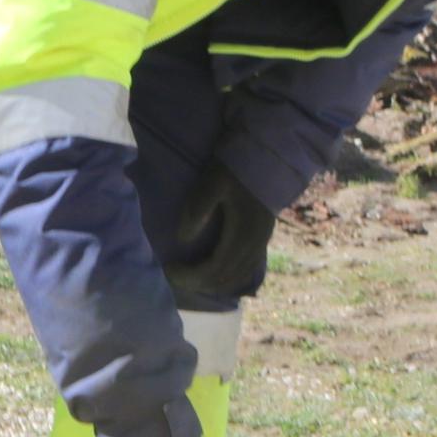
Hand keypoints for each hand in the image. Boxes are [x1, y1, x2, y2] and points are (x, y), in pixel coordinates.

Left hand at [160, 165, 277, 302]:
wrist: (269, 154)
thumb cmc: (236, 165)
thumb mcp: (212, 181)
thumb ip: (197, 209)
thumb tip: (183, 239)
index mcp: (243, 235)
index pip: (214, 270)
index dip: (189, 276)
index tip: (168, 269)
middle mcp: (255, 245)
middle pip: (225, 278)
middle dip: (197, 283)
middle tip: (172, 276)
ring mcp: (262, 243)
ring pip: (237, 277)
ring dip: (212, 283)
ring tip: (188, 277)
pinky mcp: (263, 238)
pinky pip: (246, 269)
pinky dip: (228, 278)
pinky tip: (213, 274)